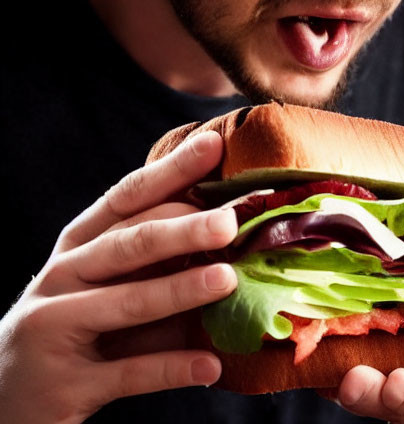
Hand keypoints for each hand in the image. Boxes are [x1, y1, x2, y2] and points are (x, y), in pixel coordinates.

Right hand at [0, 131, 237, 423]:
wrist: (8, 400)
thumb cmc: (82, 327)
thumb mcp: (112, 283)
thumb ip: (160, 259)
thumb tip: (240, 235)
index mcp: (79, 244)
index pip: (128, 197)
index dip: (171, 170)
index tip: (213, 145)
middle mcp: (62, 277)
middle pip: (128, 244)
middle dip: (182, 230)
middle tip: (229, 222)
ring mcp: (54, 329)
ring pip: (126, 302)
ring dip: (180, 290)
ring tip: (227, 280)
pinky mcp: (62, 385)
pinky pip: (126, 373)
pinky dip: (171, 368)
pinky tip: (211, 367)